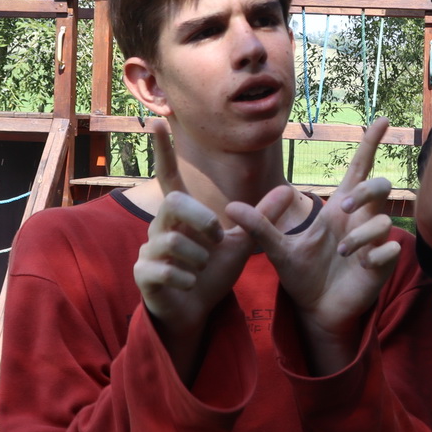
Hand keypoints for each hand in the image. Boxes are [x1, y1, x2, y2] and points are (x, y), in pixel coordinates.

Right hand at [133, 121, 252, 372]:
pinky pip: (166, 269)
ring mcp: (148, 249)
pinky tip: (190, 284)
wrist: (196, 311)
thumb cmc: (213, 273)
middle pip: (175, 202)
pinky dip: (187, 278)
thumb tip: (288, 188)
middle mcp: (160, 226)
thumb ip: (262, 217)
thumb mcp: (243, 243)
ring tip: (202, 268)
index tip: (157, 121)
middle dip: (202, 220)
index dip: (162, 151)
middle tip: (217, 238)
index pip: (168, 176)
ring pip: (174, 241)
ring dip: (199, 258)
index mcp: (182, 215)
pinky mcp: (143, 273)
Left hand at [227, 119, 401, 373]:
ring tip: (341, 253)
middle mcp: (360, 219)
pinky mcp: (383, 263)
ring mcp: (374, 241)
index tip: (383, 119)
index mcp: (338, 209)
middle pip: (381, 185)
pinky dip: (376, 255)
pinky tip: (362, 266)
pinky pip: (391, 248)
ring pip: (383, 221)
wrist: (316, 310)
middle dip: (367, 190)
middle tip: (343, 206)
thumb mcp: (277, 251)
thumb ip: (259, 228)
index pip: (359, 169)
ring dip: (360, 235)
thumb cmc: (301, 276)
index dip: (370, 144)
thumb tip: (230, 206)